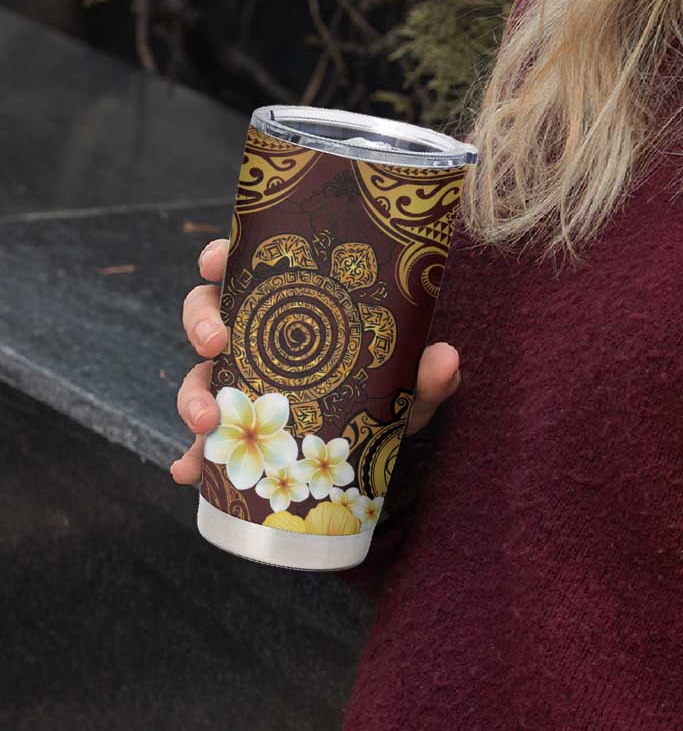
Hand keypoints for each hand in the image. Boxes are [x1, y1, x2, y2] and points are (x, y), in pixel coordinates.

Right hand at [169, 237, 461, 483]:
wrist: (385, 434)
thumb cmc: (391, 385)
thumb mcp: (410, 379)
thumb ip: (427, 372)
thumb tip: (447, 360)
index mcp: (289, 303)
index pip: (245, 267)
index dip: (220, 257)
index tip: (216, 261)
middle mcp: (257, 336)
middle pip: (206, 314)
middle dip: (201, 325)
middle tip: (217, 343)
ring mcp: (242, 381)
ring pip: (199, 375)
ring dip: (192, 396)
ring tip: (206, 422)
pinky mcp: (239, 429)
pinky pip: (205, 441)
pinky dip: (192, 457)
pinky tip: (187, 473)